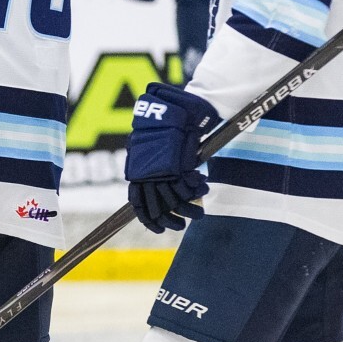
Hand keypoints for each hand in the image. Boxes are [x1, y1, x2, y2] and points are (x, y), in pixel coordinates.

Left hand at [124, 82, 216, 232]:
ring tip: (199, 214)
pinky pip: (189, 185)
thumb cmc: (165, 132)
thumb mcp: (153, 152)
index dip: (148, 220)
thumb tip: (159, 192)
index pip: (137, 203)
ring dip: (189, 210)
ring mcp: (164, 169)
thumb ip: (153, 172)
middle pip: (157, 207)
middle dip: (169, 221)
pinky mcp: (180, 164)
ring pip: (175, 200)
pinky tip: (204, 189)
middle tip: (180, 226)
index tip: (159, 230)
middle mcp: (148, 173)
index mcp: (138, 171)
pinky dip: (198, 191)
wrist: (176, 111)